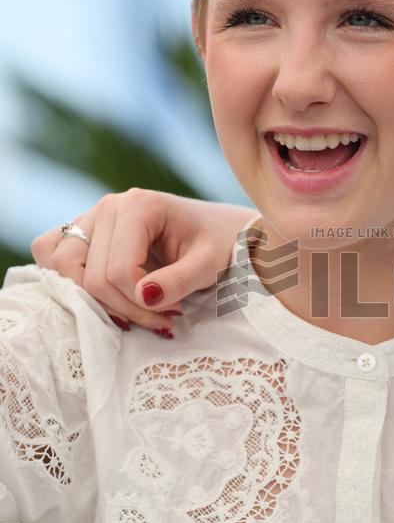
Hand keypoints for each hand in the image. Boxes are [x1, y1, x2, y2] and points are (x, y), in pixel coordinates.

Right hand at [31, 189, 259, 332]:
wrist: (214, 230)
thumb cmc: (214, 244)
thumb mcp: (209, 264)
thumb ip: (179, 280)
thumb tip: (144, 295)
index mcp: (138, 205)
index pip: (118, 270)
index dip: (141, 303)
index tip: (173, 311)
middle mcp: (107, 206)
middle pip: (88, 276)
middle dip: (123, 307)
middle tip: (161, 318)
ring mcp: (89, 217)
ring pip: (60, 268)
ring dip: (95, 300)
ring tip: (134, 308)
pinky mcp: (80, 231)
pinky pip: (50, 254)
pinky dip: (68, 281)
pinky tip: (106, 294)